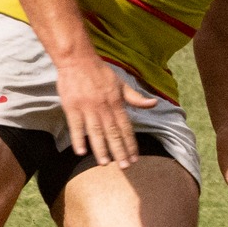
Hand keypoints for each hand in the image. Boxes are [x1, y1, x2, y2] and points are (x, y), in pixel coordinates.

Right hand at [57, 52, 156, 166]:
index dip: (131, 144)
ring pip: (96, 132)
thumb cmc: (100, 72)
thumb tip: (155, 104)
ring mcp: (87, 108)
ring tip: (105, 163)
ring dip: (101, 149)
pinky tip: (81, 152)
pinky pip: (76, 126)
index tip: (135, 158)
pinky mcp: (72, 107)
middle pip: (113, 133)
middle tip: (124, 167)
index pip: (126, 127)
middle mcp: (103, 107)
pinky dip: (78, 139)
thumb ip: (136, 98)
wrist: (77, 59)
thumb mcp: (121, 84)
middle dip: (119, 151)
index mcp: (116, 103)